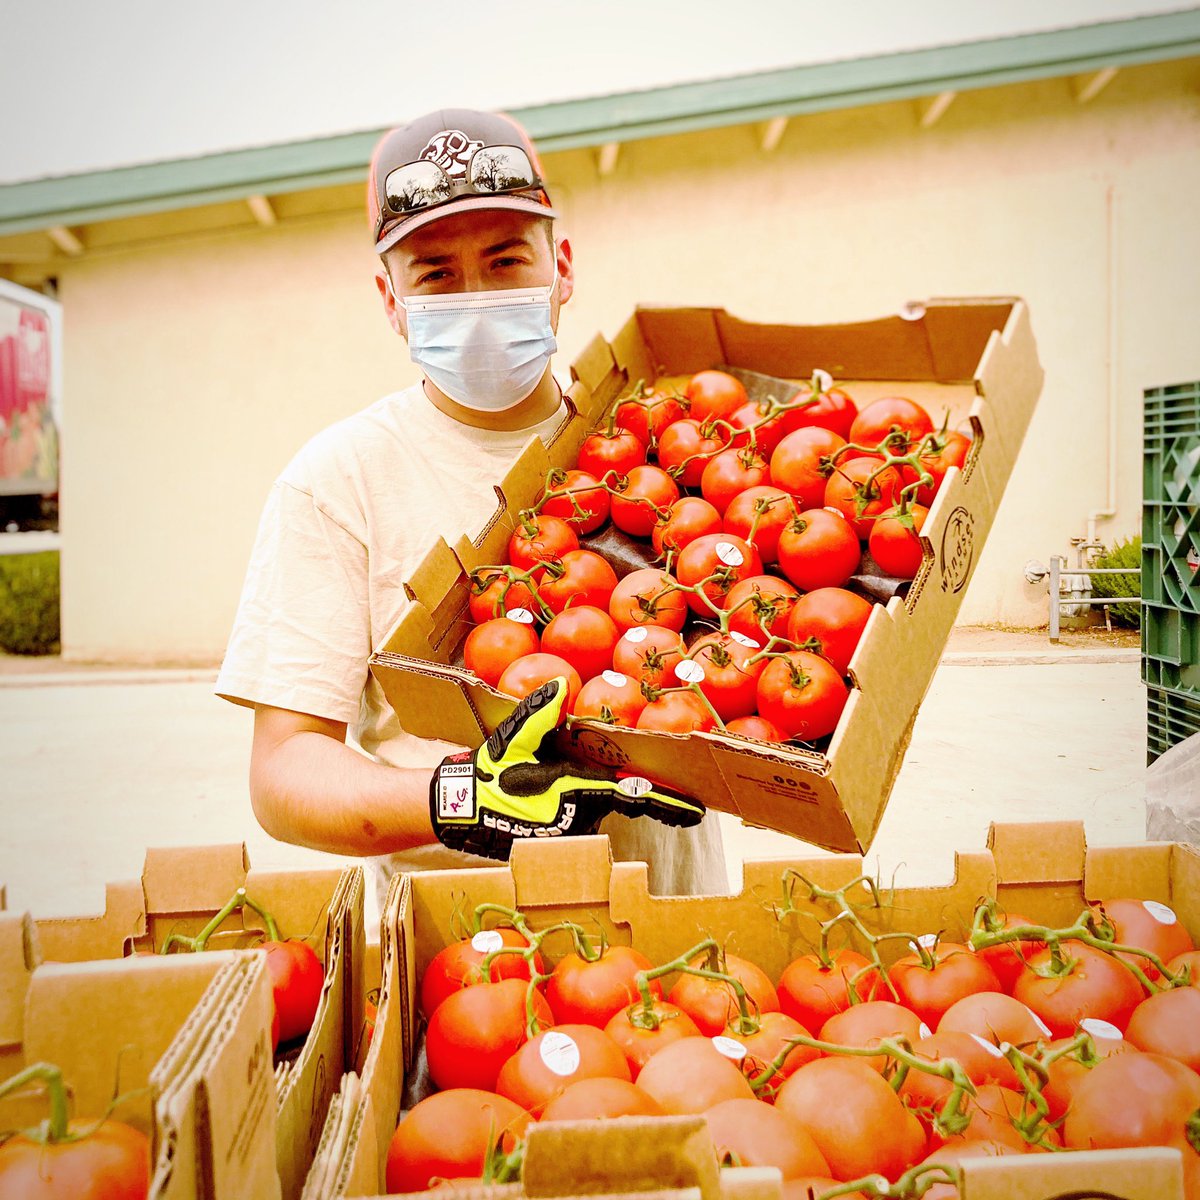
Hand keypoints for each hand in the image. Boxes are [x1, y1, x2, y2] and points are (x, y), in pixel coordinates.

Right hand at [430, 677, 704, 859]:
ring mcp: (571, 830)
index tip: (698, 811)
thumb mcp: (513, 738)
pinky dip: (569, 804)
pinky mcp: (559, 838)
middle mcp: (582, 814)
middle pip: (616, 798)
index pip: (633, 796)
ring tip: (546, 783)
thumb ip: (538, 713)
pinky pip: (578, 815)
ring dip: (584, 794)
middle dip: (619, 790)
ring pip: (596, 805)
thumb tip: (559, 683)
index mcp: (578, 788)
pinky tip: (539, 795)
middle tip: (618, 784)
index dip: (667, 803)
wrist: (460, 812)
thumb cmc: (488, 773)